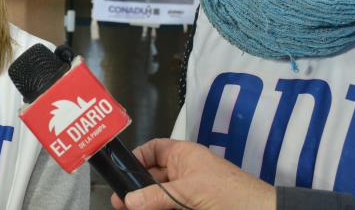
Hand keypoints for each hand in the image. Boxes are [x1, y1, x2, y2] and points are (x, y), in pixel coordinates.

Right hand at [110, 139, 275, 209]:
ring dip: (146, 204)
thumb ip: (157, 196)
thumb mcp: (188, 191)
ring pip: (160, 197)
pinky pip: (171, 207)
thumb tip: (130, 200)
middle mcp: (186, 171)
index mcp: (185, 155)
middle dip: (137, 189)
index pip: (154, 150)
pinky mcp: (194, 208)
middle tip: (121, 202)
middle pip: (153, 177)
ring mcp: (190, 192)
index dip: (137, 158)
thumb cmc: (233, 193)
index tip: (122, 172)